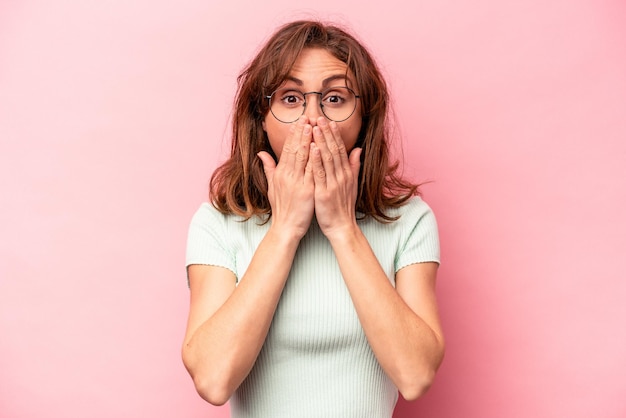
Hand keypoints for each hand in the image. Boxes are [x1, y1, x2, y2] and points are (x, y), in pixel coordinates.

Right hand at [258, 116, 314, 239]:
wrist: (286, 227)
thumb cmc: (282, 208)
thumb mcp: (272, 186)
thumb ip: (268, 168)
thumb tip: (261, 153)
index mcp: (280, 173)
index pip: (287, 149)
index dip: (293, 134)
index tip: (299, 121)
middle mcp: (287, 175)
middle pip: (295, 149)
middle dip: (301, 132)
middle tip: (307, 116)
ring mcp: (297, 183)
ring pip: (302, 157)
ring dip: (308, 140)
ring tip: (313, 126)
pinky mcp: (306, 191)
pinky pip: (311, 172)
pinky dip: (314, 159)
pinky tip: (318, 147)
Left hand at [309, 117, 361, 238]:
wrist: (342, 226)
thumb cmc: (343, 206)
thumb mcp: (351, 184)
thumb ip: (353, 166)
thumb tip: (358, 149)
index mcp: (346, 173)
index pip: (340, 149)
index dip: (334, 134)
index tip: (329, 121)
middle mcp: (342, 176)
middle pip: (334, 150)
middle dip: (326, 132)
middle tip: (319, 117)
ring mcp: (334, 184)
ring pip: (327, 158)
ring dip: (321, 141)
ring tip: (315, 127)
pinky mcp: (324, 192)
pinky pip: (320, 173)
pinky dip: (316, 160)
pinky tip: (312, 148)